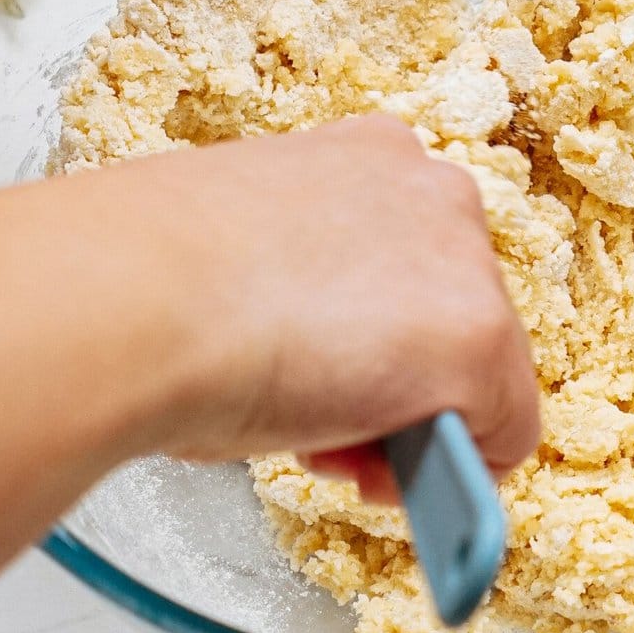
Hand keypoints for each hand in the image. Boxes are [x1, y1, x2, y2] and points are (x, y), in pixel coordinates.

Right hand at [0, 113, 540, 632]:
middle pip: (449, 317)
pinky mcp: (479, 342)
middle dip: (390, 381)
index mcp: (370, 155)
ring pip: (481, 376)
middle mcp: (434, 192)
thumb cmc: (145, 279)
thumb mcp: (232, 257)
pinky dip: (451, 476)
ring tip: (325, 442)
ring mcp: (466, 265)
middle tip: (312, 416)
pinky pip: (500, 437)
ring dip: (414, 425)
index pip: (405, 260)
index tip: (313, 364)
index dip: (364, 332)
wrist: (133, 299)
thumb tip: (304, 361)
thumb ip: (295, 287)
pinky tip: (375, 477)